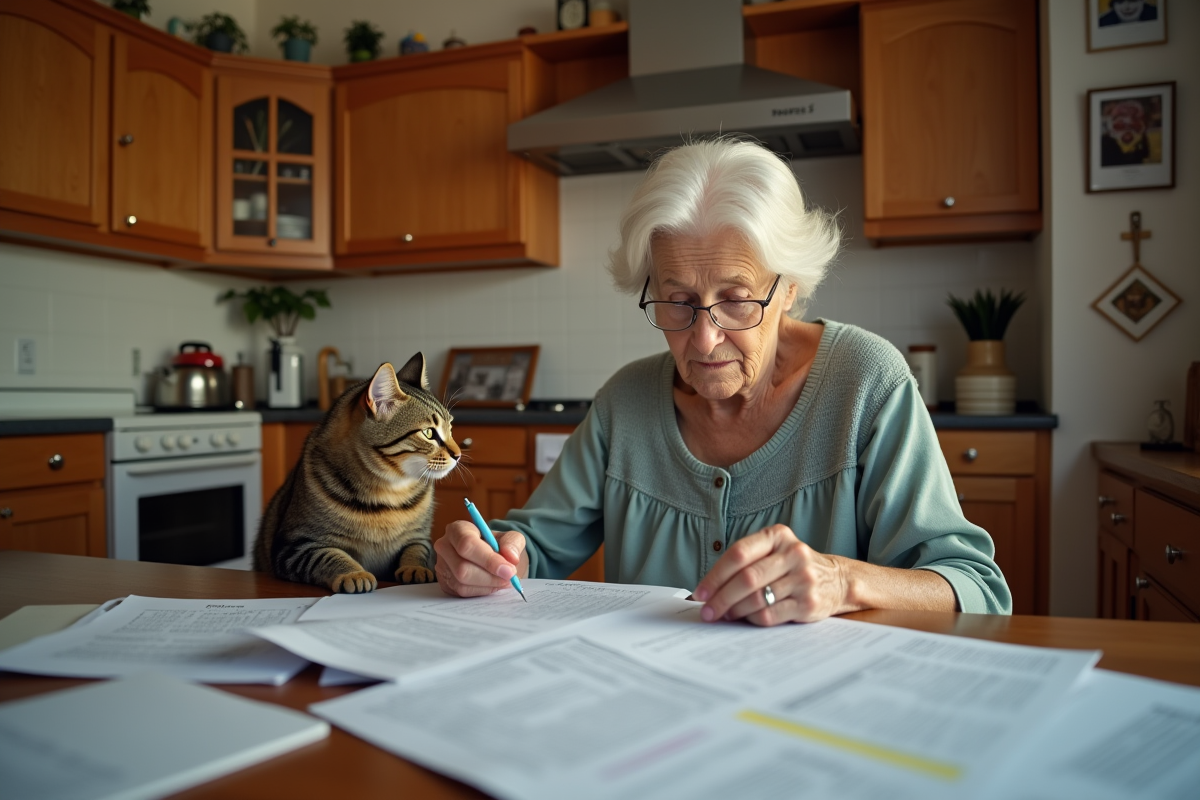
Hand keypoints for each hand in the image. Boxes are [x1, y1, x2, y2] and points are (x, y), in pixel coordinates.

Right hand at [434, 520, 527, 597]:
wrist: (492, 559)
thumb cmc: (498, 546)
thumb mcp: (510, 538)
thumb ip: (513, 543)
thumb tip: (511, 557)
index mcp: (458, 529)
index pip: (466, 543)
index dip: (488, 559)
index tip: (508, 569)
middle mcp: (445, 547)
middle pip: (462, 567)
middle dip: (490, 576)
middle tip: (510, 577)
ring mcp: (443, 566)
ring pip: (462, 582)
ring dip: (488, 584)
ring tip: (503, 580)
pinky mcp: (445, 583)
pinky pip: (463, 592)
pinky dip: (482, 590)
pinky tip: (492, 584)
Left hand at [693, 525, 848, 625]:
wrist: (838, 580)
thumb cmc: (793, 567)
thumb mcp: (775, 551)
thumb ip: (745, 563)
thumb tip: (708, 591)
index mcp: (778, 536)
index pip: (738, 554)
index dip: (715, 576)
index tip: (700, 593)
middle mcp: (793, 554)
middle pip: (746, 578)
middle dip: (721, 598)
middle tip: (707, 612)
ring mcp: (803, 579)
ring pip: (757, 598)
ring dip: (735, 611)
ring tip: (725, 615)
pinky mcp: (809, 603)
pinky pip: (771, 615)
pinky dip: (752, 619)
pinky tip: (746, 618)